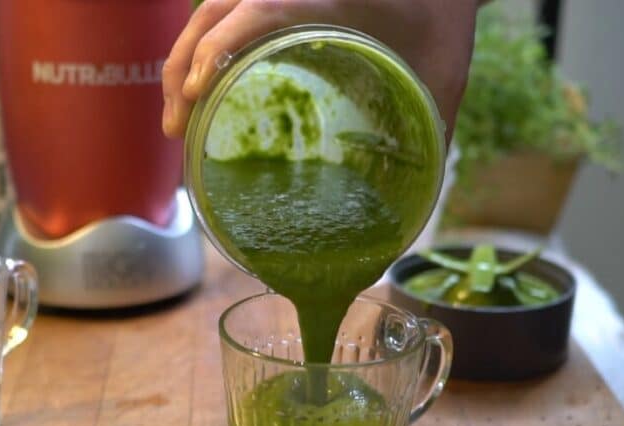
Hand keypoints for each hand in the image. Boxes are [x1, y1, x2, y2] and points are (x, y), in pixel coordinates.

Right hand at [161, 0, 478, 139]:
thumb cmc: (447, 17)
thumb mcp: (445, 72)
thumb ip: (432, 130)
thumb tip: (414, 208)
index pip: (259, 6)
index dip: (219, 46)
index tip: (197, 94)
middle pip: (213, 10)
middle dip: (182, 66)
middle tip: (175, 129)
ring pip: (210, 9)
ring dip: (183, 60)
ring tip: (178, 118)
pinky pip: (226, 14)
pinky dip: (203, 50)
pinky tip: (200, 93)